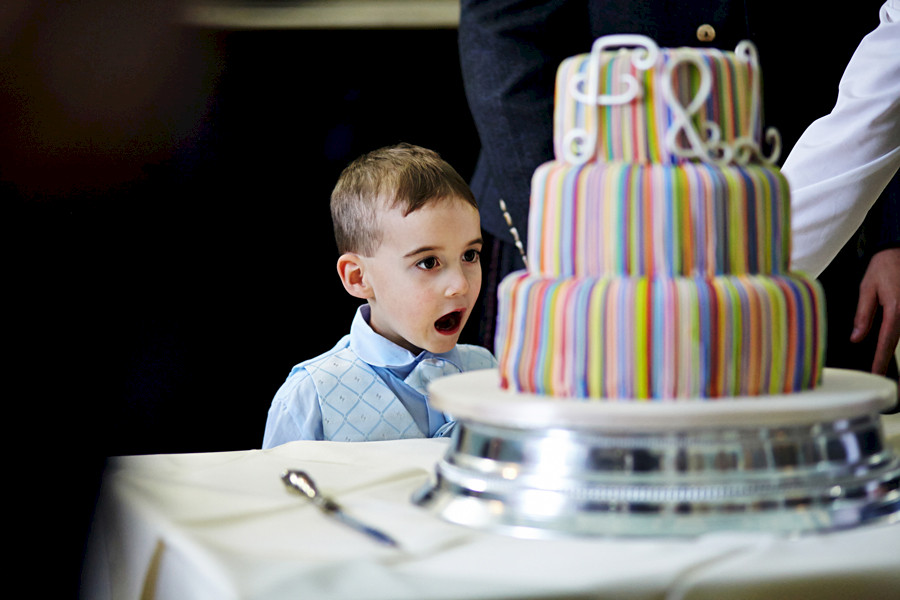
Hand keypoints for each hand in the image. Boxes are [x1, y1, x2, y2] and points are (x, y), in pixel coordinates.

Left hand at [850, 247, 899, 373]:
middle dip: (885, 358)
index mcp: (895, 309)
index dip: (880, 359)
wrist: (897, 252)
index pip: (886, 341)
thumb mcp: (867, 289)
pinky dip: (892, 336)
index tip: (875, 372)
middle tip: (877, 373)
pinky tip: (883, 345)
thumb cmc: (882, 268)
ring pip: (899, 335)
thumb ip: (863, 315)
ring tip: (879, 363)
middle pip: (895, 342)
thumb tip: (856, 337)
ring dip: (889, 348)